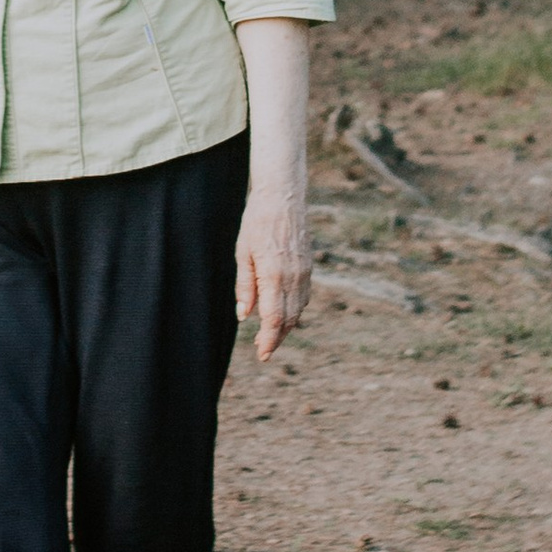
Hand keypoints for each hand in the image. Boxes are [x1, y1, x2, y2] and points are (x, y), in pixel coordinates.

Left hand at [236, 189, 311, 360]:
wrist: (283, 197)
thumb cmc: (257, 221)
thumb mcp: (242, 253)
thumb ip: (245, 286)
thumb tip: (244, 316)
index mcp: (274, 275)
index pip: (274, 318)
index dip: (269, 339)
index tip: (262, 354)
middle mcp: (294, 278)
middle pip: (288, 319)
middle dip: (276, 338)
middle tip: (263, 351)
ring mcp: (304, 272)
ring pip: (298, 309)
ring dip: (286, 326)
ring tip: (271, 337)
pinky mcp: (309, 267)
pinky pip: (304, 296)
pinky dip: (295, 310)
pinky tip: (285, 313)